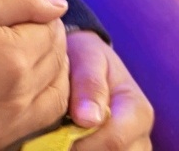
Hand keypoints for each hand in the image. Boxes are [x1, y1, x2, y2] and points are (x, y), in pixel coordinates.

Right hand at [0, 0, 68, 150]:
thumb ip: (15, 2)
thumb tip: (58, 5)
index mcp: (12, 56)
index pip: (51, 32)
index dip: (44, 17)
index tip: (31, 12)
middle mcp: (19, 96)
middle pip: (58, 65)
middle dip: (52, 43)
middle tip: (34, 30)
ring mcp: (10, 128)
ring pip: (57, 99)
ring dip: (54, 76)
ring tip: (34, 59)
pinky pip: (37, 126)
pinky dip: (41, 104)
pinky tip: (23, 88)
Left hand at [65, 31, 152, 150]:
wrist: (84, 58)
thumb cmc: (86, 56)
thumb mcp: (88, 58)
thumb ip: (89, 85)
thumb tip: (88, 120)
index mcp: (138, 111)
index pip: (115, 140)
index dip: (83, 139)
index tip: (58, 126)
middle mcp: (140, 135)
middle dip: (80, 146)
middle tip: (56, 127)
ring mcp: (132, 147)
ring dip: (81, 147)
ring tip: (62, 127)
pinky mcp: (116, 150)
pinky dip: (81, 147)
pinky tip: (68, 135)